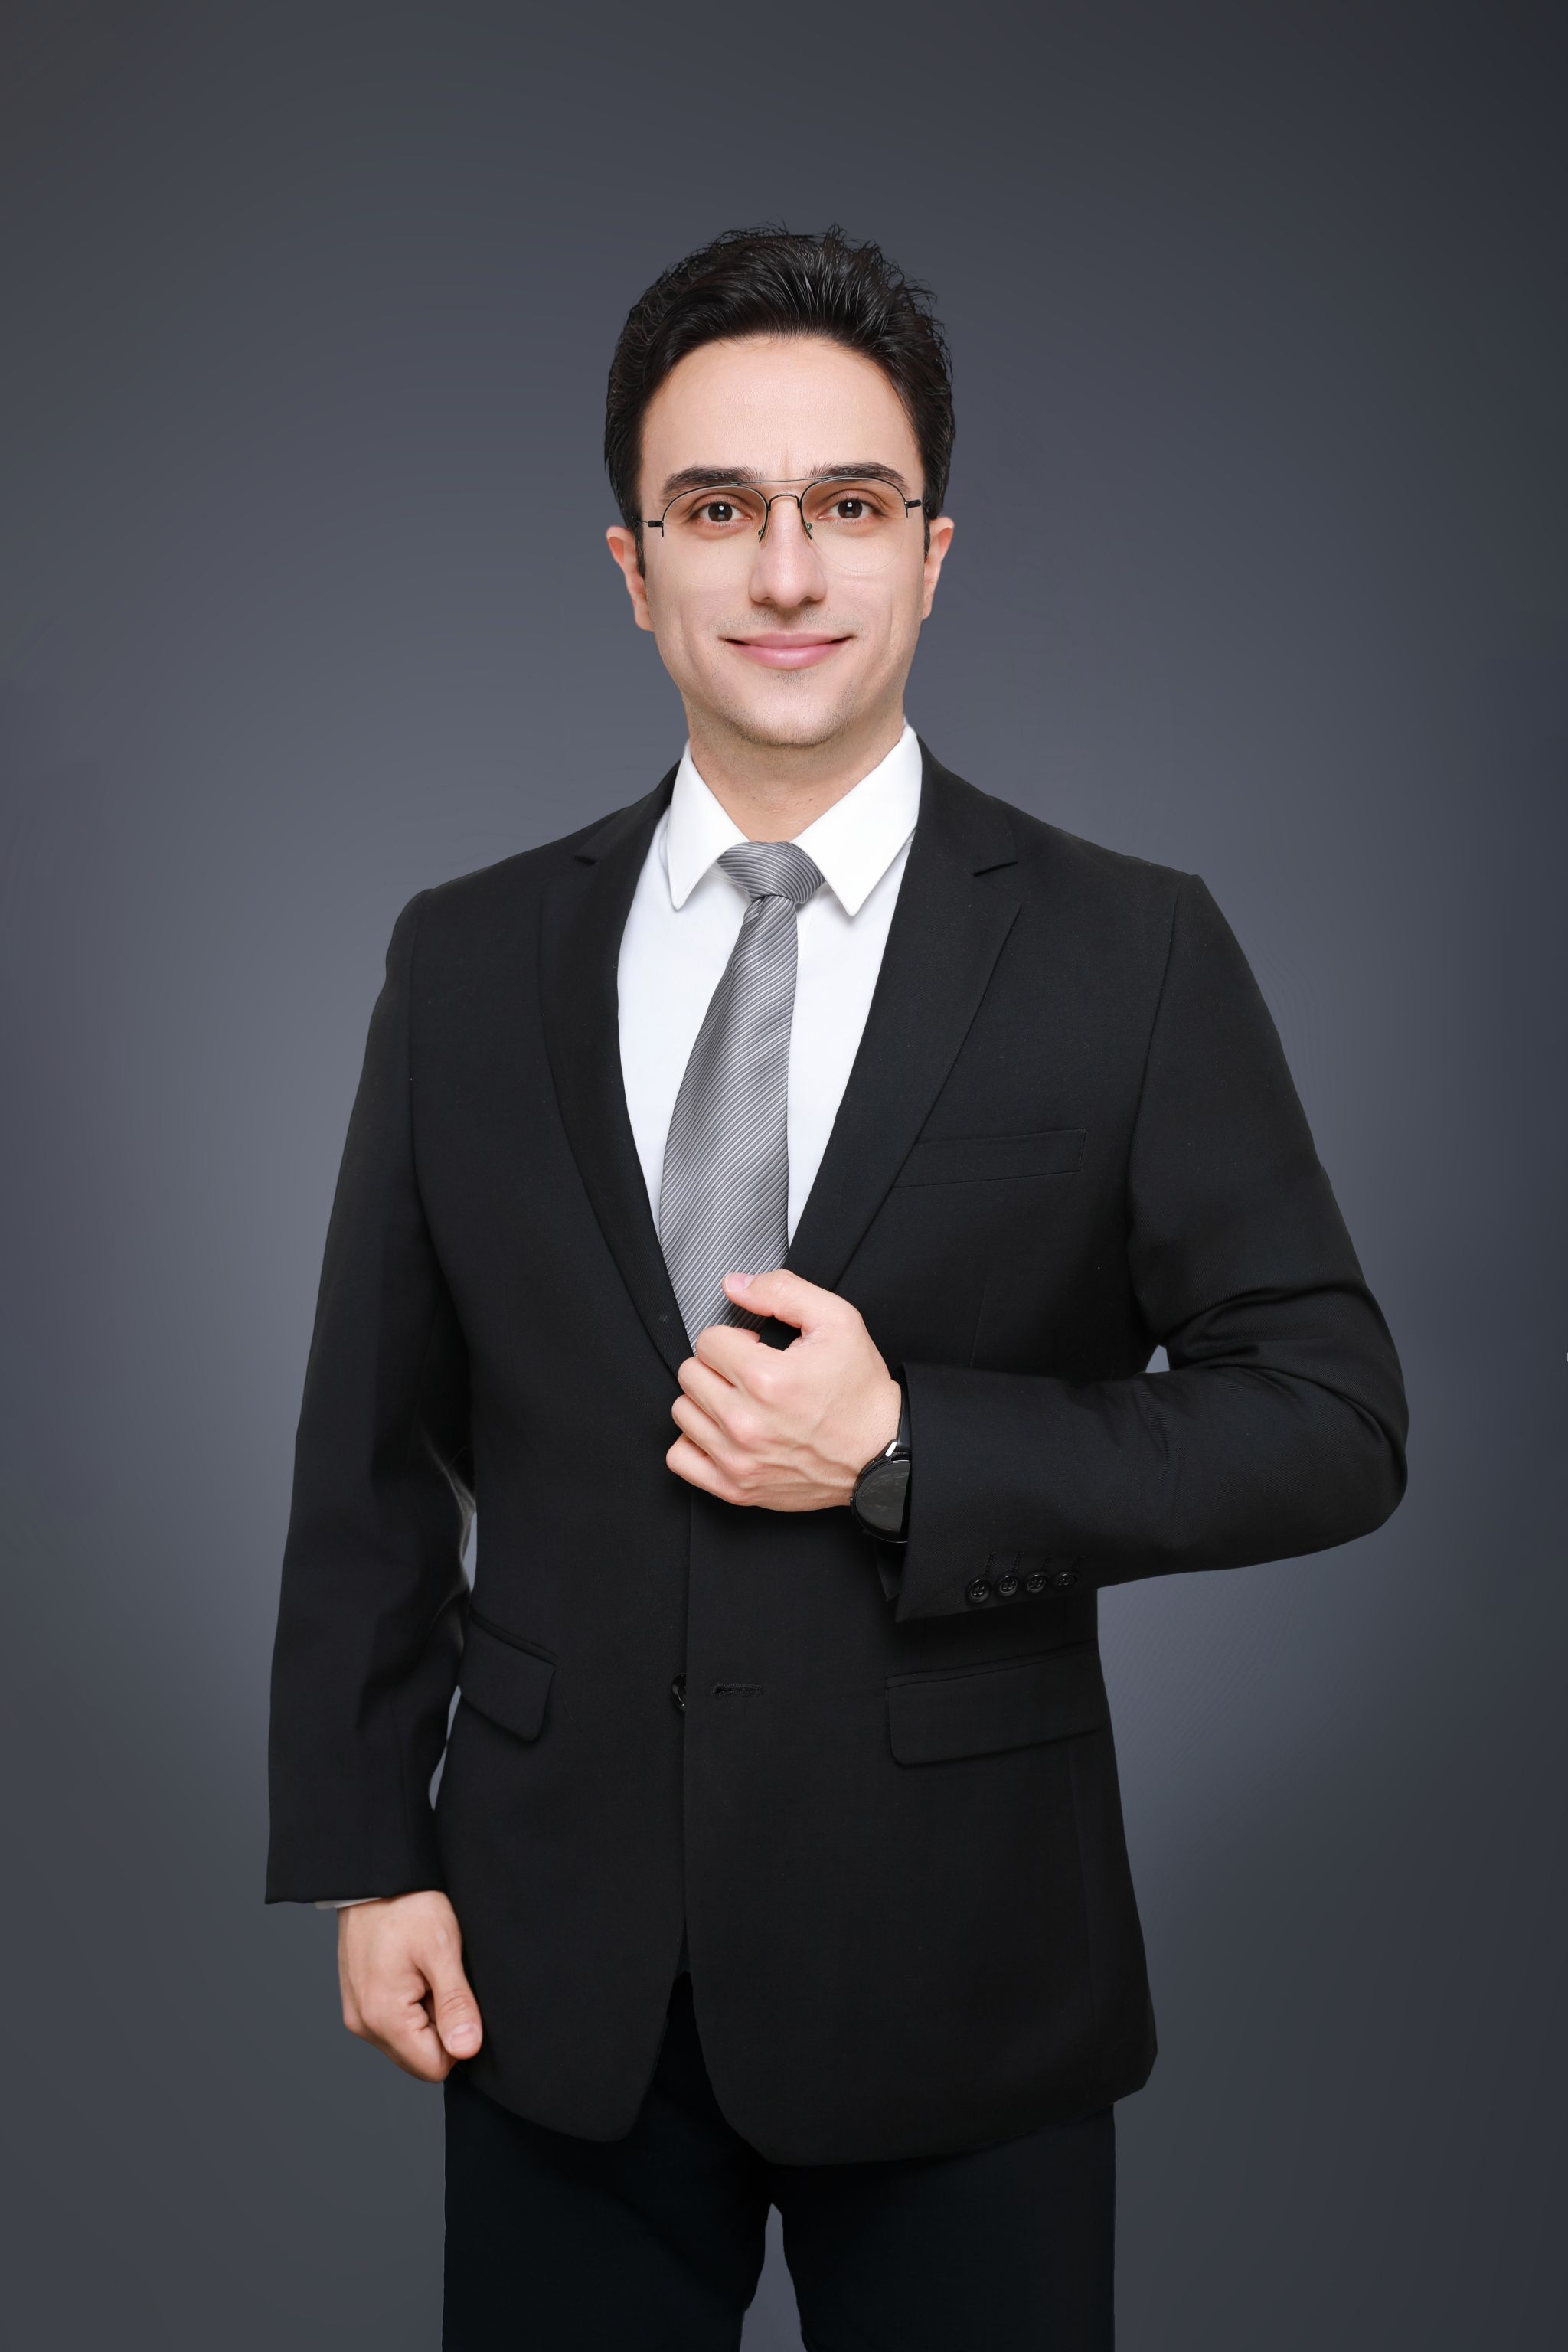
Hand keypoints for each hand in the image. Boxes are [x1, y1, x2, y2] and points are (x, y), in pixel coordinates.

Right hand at [337, 1890, 481, 2081]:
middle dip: (440, 2026)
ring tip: (426, 1970)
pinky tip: (413, 1969)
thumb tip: (467, 2050)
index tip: (456, 1994)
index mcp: (383, 2018)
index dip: (457, 2037)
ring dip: (425, 2013)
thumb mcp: (442, 1949)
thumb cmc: (409, 1905)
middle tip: (440, 1978)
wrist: (376, 1877)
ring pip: (408, 2041)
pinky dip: (410, 2003)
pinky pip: (394, 2023)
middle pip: (419, 2057)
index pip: (435, 2067)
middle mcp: (364, 2025)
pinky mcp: (359, 2003)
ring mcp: (358, 2015)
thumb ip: (456, 2004)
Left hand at [667, 1268, 900, 1512]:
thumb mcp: (837, 1321)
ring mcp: (738, 1459)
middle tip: (750, 1373)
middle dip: (718, 1365)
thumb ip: (782, 1292)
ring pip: (683, 1412)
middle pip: (690, 1374)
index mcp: (766, 1379)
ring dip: (706, 1400)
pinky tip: (721, 1432)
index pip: (708, 1341)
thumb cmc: (860, 1392)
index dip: (735, 1337)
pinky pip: (680, 1459)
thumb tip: (735, 1285)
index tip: (756, 1349)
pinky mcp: (736, 1487)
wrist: (881, 1452)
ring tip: (739, 1401)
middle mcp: (746, 1422)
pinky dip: (694, 1443)